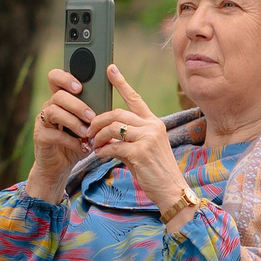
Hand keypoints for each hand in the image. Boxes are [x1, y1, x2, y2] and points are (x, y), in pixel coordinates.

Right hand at [27, 70, 99, 202]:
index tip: (80, 86)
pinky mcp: (40, 137)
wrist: (60, 167)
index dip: (66, 78)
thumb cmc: (76, 143)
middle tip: (91, 116)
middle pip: (58, 95)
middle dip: (77, 104)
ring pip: (53, 111)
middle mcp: (49, 107)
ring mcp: (42, 121)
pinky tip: (82, 146)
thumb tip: (114, 110)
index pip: (56, 79)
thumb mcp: (88, 128)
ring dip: (73, 121)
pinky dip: (70, 140)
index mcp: (61, 100)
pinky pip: (53, 134)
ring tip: (86, 132)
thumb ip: (95, 116)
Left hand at [93, 62, 191, 220]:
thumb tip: (107, 136)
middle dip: (98, 121)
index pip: (135, 99)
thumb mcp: (145, 150)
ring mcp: (147, 138)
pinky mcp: (140, 152)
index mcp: (154, 123)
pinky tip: (99, 155)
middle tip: (88, 130)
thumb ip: (129, 139)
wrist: (171, 190)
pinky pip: (113, 146)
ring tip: (93, 145)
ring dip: (98, 136)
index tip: (110, 69)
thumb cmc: (157, 172)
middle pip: (117, 113)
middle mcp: (152, 126)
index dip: (121, 83)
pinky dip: (102, 150)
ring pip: (113, 128)